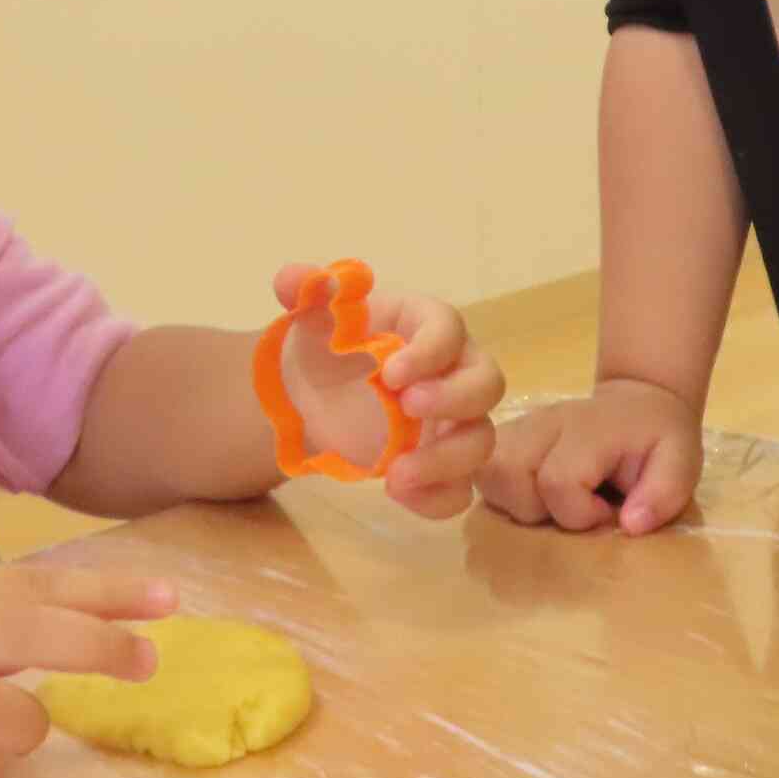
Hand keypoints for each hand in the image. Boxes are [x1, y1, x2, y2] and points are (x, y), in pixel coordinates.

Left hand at [272, 265, 503, 517]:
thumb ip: (306, 291)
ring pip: (480, 441)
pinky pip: (459, 489)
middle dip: (454, 398)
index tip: (388, 372)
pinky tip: (397, 494)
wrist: (316, 396)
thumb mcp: (314, 316)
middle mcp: (453, 372)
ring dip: (446, 460)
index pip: (448, 328)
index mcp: (426, 327)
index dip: (429, 350)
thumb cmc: (331, 346)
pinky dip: (436, 498)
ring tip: (397, 474)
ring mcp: (453, 424)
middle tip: (407, 408)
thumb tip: (291, 279)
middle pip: (487, 382)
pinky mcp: (442, 467)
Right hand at [478, 376, 702, 534]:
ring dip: (514, 502)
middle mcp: (545, 423)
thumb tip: (630, 526)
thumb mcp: (682, 462)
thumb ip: (664, 493)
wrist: (639, 405)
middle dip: (538, 509)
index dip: (580, 513)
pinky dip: (501, 491)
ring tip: (551, 503)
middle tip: (575, 507)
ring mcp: (521, 427)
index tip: (606, 511)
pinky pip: (482, 469)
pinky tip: (533, 494)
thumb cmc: (659, 439)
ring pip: (487, 473)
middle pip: (508, 475)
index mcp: (588, 429)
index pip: (557, 481)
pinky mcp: (506, 437)